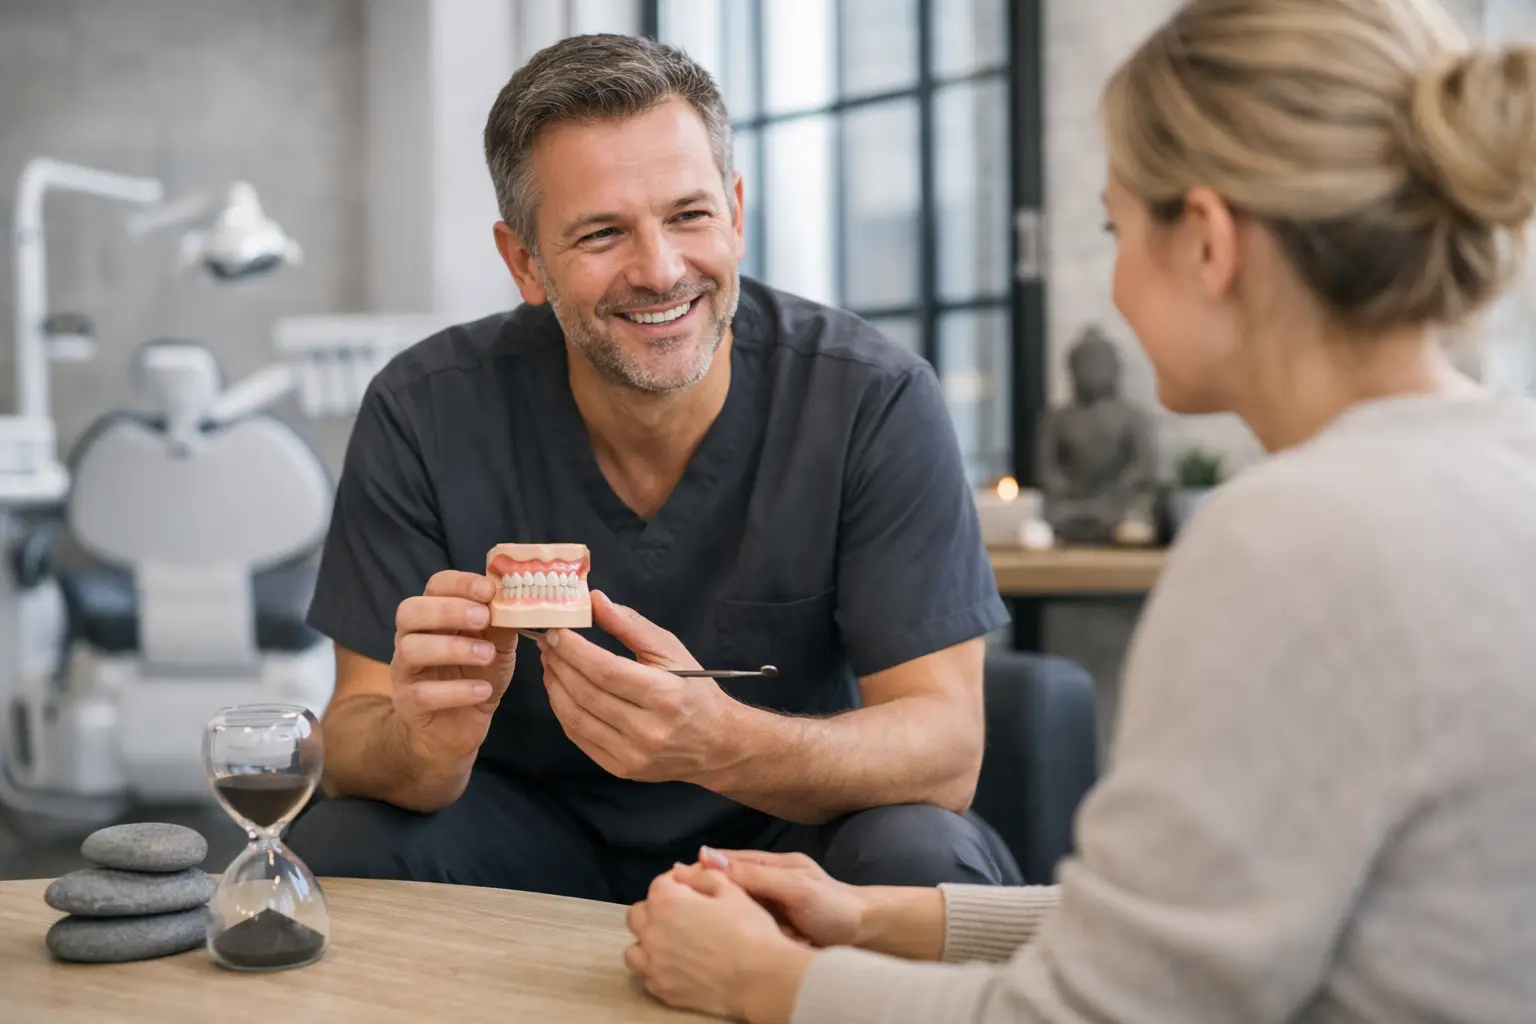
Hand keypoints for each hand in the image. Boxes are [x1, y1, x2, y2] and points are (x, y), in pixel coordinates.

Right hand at [390, 570, 520, 760]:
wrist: (462, 725)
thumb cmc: (477, 675)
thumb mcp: (498, 646)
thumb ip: (502, 623)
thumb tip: (517, 597)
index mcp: (433, 616)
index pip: (435, 586)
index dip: (460, 583)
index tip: (489, 590)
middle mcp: (411, 637)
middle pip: (410, 611)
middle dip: (448, 610)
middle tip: (482, 618)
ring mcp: (405, 670)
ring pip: (411, 649)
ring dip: (452, 648)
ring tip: (487, 655)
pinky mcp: (408, 703)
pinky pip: (422, 693)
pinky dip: (455, 691)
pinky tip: (481, 690)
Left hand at [537, 591, 732, 782]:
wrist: (718, 744)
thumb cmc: (696, 691)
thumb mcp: (672, 651)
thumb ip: (631, 625)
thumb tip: (596, 601)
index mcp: (664, 695)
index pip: (606, 671)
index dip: (574, 650)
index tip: (557, 632)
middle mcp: (648, 730)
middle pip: (587, 693)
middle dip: (560, 664)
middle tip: (548, 644)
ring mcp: (632, 755)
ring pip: (576, 718)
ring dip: (555, 687)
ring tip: (550, 664)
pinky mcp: (621, 769)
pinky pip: (580, 738)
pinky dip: (563, 711)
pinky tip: (560, 691)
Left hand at [626, 865, 812, 1022]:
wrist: (760, 978)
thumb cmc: (749, 930)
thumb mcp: (732, 890)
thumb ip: (703, 876)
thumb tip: (684, 872)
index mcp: (667, 902)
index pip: (659, 884)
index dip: (677, 883)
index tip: (692, 889)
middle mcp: (652, 932)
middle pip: (638, 915)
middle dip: (656, 910)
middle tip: (682, 915)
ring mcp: (654, 965)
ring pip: (634, 949)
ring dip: (648, 943)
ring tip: (672, 944)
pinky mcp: (662, 990)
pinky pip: (647, 977)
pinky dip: (657, 970)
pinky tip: (678, 968)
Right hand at [696, 848, 868, 947]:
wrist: (867, 933)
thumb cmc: (835, 907)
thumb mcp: (794, 887)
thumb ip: (754, 874)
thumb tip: (709, 857)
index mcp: (770, 865)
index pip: (725, 863)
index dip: (700, 870)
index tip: (672, 880)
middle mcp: (768, 882)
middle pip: (727, 886)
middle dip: (707, 895)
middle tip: (679, 907)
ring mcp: (772, 905)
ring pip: (736, 908)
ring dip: (725, 917)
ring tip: (700, 926)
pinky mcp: (776, 927)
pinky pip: (749, 927)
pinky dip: (741, 933)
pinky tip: (726, 942)